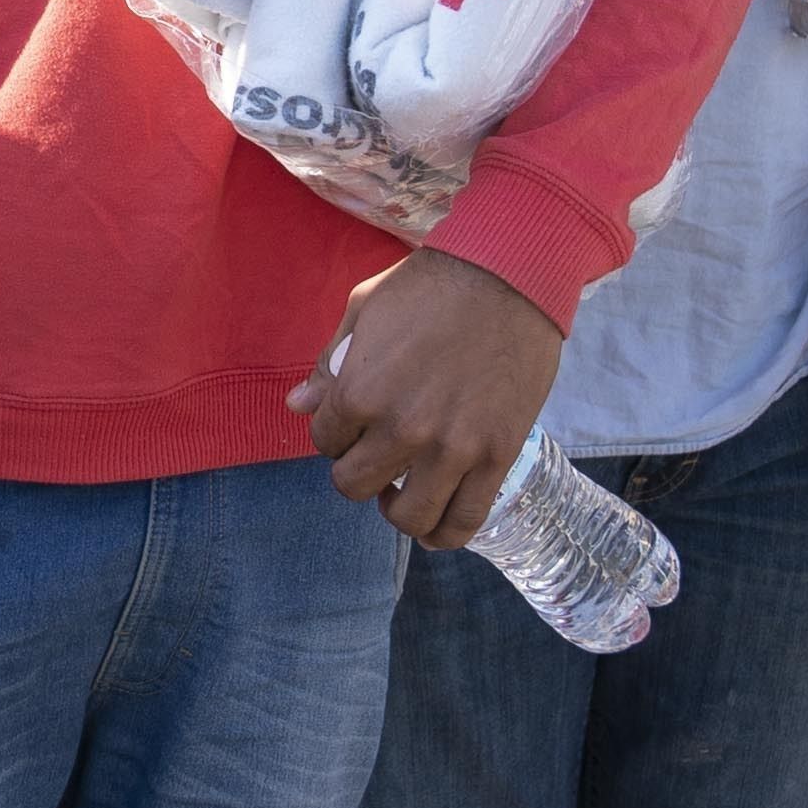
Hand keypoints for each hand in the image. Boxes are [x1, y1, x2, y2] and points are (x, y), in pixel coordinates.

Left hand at [292, 247, 562, 551]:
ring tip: (402, 492)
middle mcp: (402, 428)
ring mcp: (452, 447)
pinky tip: (435, 522)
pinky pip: (464, 521)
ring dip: (396, 509)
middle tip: (376, 455)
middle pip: (354, 485)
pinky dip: (444, 534)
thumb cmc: (432, 284)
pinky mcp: (498, 455)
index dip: (334, 434)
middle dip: (357, 472)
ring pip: (407, 517)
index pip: (324, 442)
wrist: (510, 272)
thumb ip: (329, 363)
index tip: (353, 425)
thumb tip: (297, 405)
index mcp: (360, 391)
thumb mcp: (364, 310)